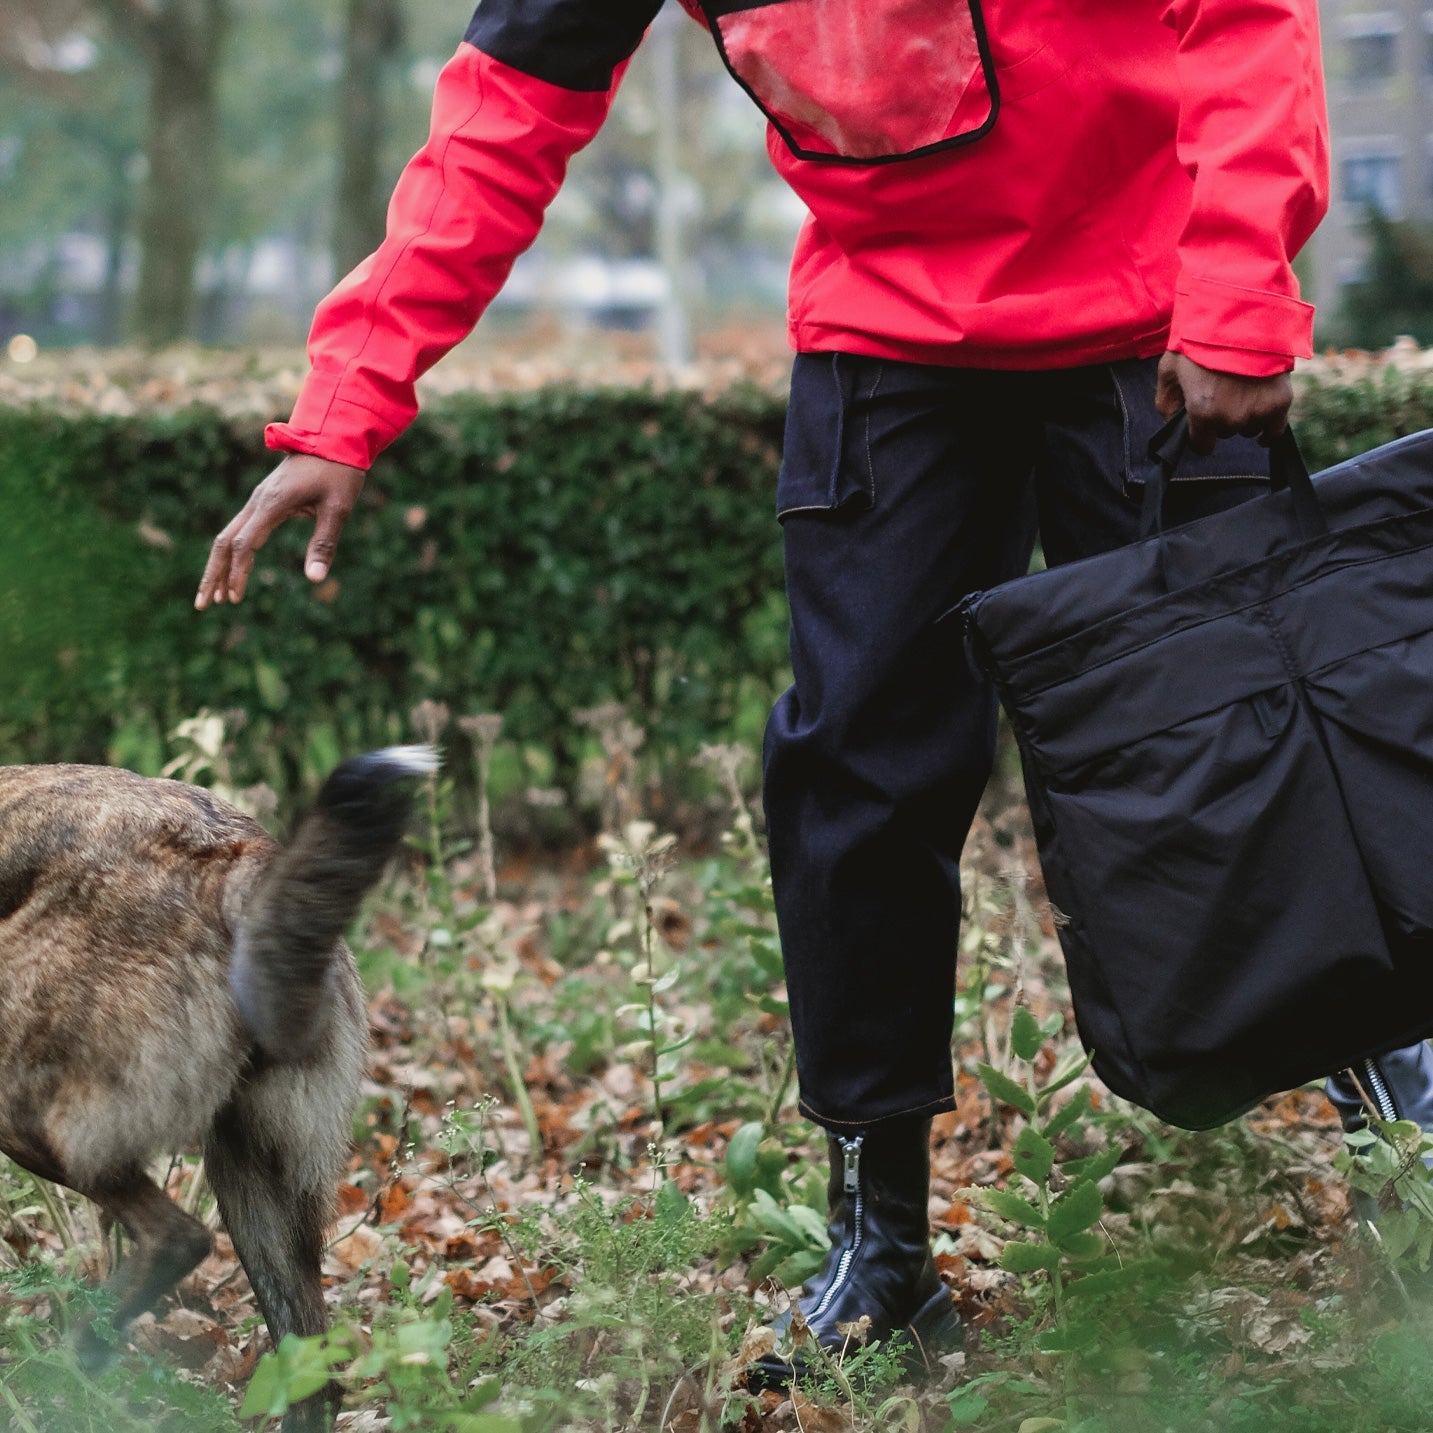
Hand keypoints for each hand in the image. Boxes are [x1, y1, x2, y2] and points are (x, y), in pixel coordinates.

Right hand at [195, 453, 365, 609]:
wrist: (333, 439)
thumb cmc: (338, 474)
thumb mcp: (338, 509)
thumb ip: (324, 544)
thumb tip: (315, 580)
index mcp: (273, 504)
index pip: (246, 543)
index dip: (238, 572)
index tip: (236, 598)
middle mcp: (258, 502)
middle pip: (224, 542)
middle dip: (213, 574)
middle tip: (203, 605)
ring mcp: (258, 501)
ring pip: (227, 536)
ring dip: (218, 566)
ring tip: (211, 597)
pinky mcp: (263, 501)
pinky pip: (239, 530)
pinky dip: (231, 553)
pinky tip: (232, 572)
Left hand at [1155, 351, 1293, 455]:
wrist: (1241, 312)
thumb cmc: (1200, 339)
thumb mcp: (1169, 370)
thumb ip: (1167, 404)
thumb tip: (1173, 423)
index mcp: (1202, 412)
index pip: (1202, 445)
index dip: (1199, 433)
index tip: (1200, 421)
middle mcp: (1231, 417)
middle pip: (1226, 432)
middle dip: (1221, 417)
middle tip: (1222, 390)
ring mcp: (1258, 410)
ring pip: (1248, 429)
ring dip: (1245, 417)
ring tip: (1241, 390)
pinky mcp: (1281, 401)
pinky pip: (1275, 430)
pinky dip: (1268, 430)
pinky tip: (1263, 431)